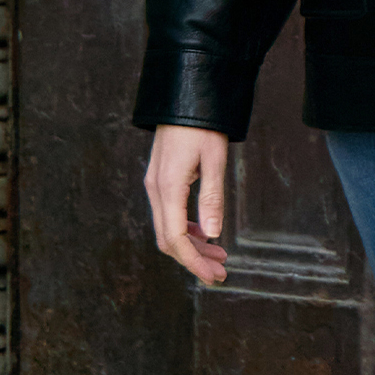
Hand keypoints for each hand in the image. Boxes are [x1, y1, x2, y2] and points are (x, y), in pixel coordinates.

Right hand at [146, 124, 231, 286]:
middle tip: (220, 273)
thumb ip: (212, 198)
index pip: (176, 238)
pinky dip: (186, 231)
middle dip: (193, 260)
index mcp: (168, 188)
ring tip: (218, 257)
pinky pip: (169, 215)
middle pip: (168, 239)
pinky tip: (205, 234)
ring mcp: (155, 186)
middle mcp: (156, 190)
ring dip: (191, 247)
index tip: (213, 275)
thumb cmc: (201, 126)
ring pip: (168, 229)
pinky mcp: (160, 181)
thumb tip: (213, 233)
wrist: (183, 98)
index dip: (193, 261)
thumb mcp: (214, 160)